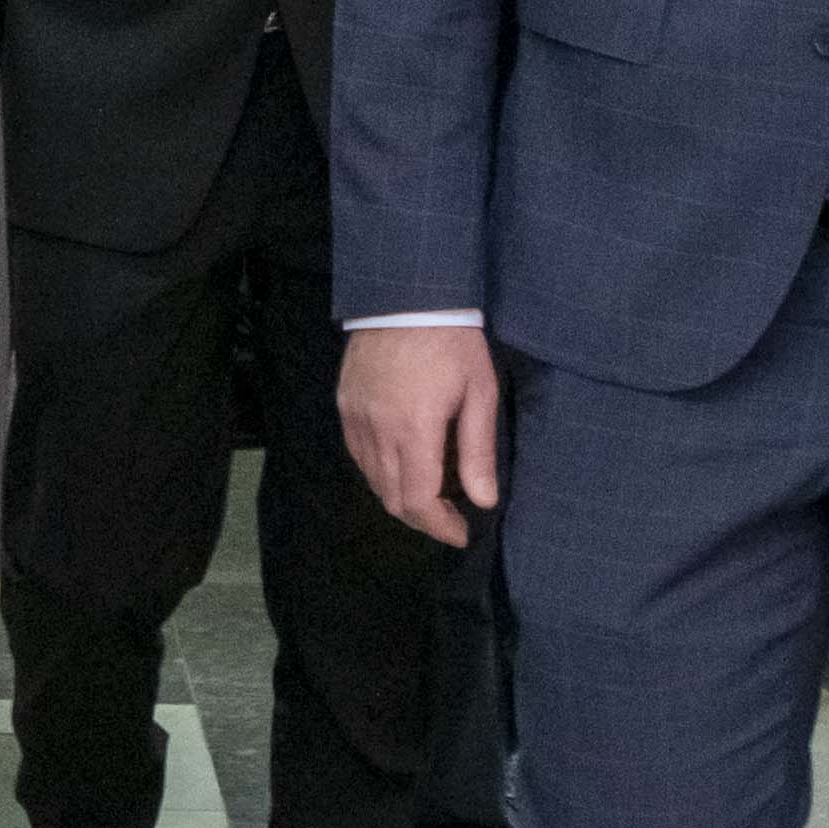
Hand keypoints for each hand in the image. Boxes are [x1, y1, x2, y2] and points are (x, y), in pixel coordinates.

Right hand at [337, 322, 500, 543]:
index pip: (418, 500)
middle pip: (392, 498)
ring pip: (372, 480)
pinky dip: (381, 471)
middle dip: (423, 518)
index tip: (462, 532)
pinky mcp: (344, 405)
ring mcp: (355, 418)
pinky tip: (404, 462)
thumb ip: (478, 451)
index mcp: (414, 429)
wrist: (405, 294)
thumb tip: (484, 501)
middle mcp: (377, 430)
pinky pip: (359, 455)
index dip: (440, 526)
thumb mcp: (479, 393)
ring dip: (401, 496)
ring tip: (433, 491)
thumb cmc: (452, 341)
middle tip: (451, 518)